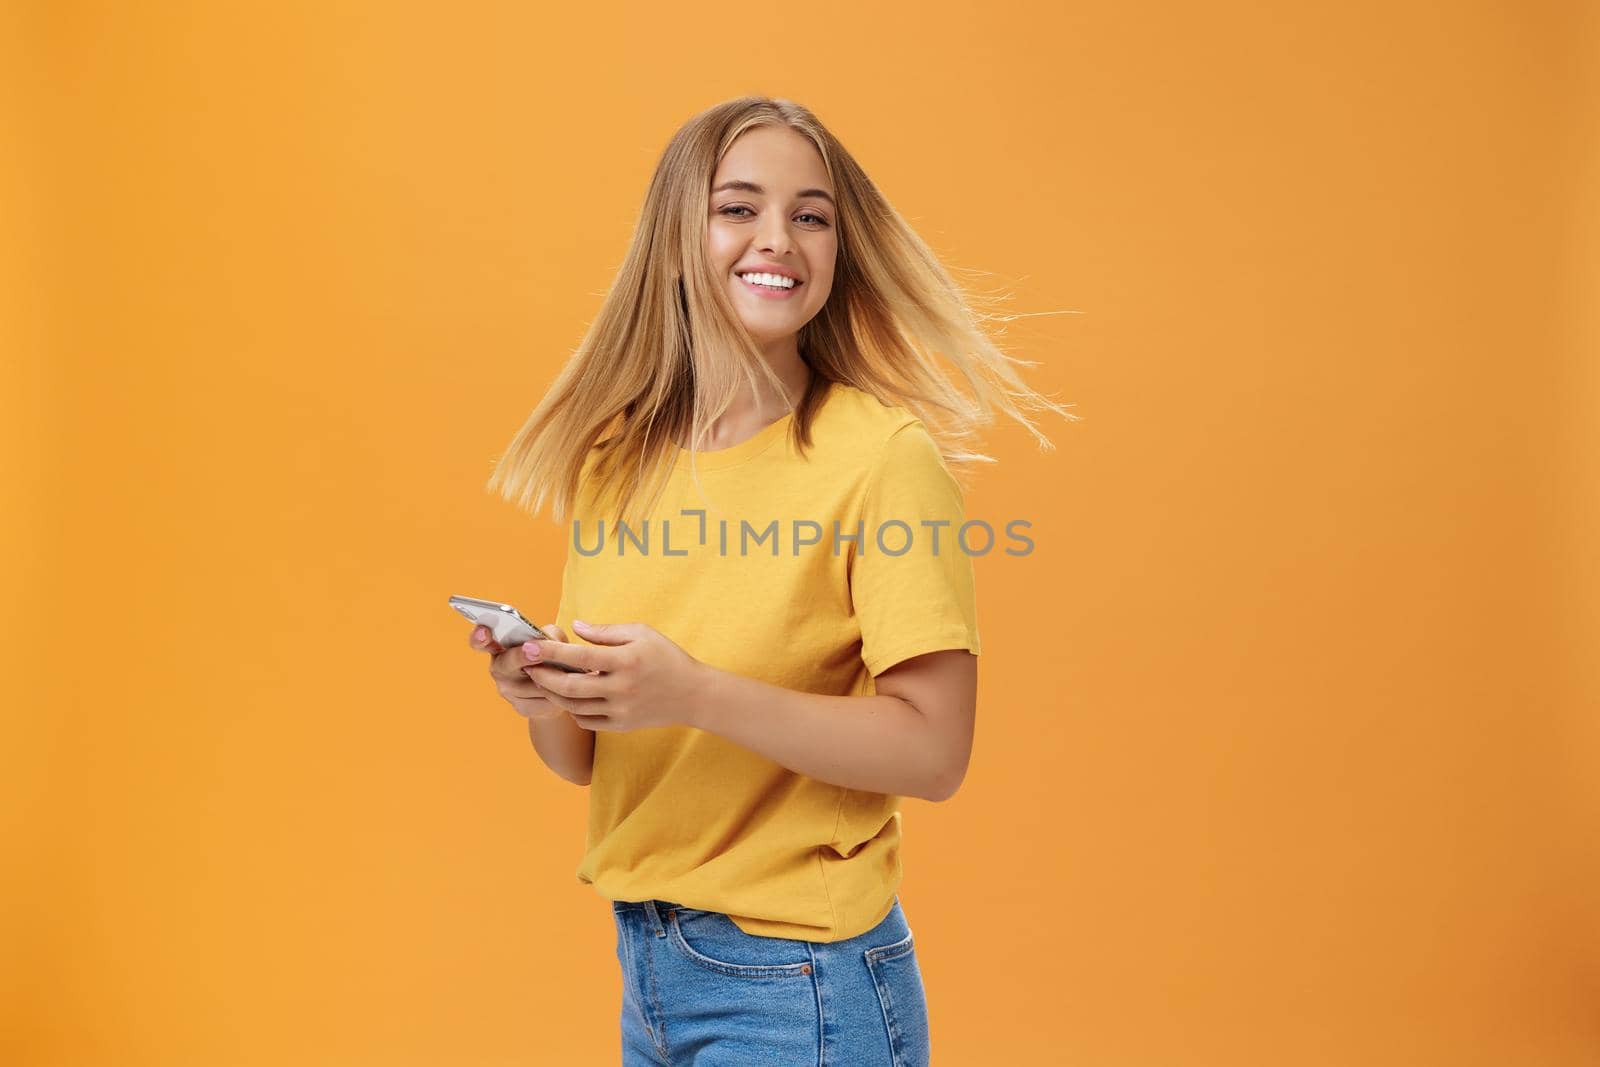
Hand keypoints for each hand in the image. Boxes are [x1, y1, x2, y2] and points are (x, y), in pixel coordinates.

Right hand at [469, 622, 573, 721]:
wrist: (559, 689)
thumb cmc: (551, 656)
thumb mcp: (552, 638)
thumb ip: (549, 634)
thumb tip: (550, 643)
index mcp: (500, 647)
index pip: (481, 642)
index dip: (479, 636)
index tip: (484, 631)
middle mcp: (499, 669)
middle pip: (507, 663)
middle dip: (522, 656)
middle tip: (535, 652)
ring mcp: (508, 691)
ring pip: (531, 683)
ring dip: (552, 678)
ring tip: (565, 671)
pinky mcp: (522, 708)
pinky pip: (542, 701)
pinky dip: (557, 695)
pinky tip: (564, 690)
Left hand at [520, 620, 706, 732]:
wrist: (693, 695)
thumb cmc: (666, 658)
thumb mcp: (641, 633)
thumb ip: (606, 631)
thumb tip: (575, 627)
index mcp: (626, 661)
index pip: (579, 655)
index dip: (551, 651)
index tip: (531, 646)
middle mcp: (622, 688)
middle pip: (570, 686)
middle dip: (543, 676)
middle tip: (528, 666)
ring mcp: (621, 710)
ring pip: (574, 706)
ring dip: (553, 693)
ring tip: (543, 680)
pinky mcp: (621, 725)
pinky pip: (586, 721)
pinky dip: (572, 709)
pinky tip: (568, 696)